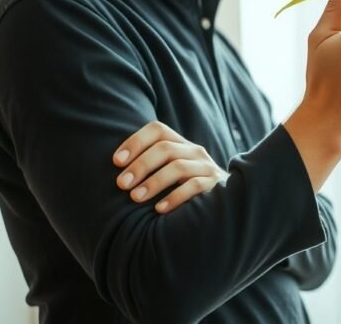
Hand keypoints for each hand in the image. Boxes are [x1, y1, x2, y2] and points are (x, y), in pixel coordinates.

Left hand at [112, 121, 229, 213]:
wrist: (225, 202)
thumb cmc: (184, 188)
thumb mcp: (169, 171)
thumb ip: (151, 165)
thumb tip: (116, 170)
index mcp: (180, 144)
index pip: (157, 130)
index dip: (135, 141)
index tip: (116, 161)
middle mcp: (194, 151)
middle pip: (165, 148)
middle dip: (140, 165)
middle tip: (121, 184)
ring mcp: (206, 167)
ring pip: (178, 167)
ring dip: (153, 182)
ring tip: (135, 198)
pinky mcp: (215, 185)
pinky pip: (195, 186)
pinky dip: (175, 197)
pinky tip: (159, 209)